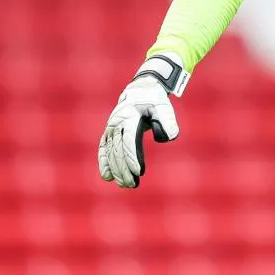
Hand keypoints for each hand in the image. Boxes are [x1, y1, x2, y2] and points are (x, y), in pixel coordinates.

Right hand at [98, 53, 188, 187]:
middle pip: (118, 150)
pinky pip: (104, 149)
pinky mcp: (109, 132)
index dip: (132, 157)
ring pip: (111, 152)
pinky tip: (107, 176)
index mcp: (130, 116)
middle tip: (132, 184)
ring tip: (125, 184)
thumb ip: (168, 121)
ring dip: (116, 169)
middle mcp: (117, 123)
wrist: (141, 90)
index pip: (129, 141)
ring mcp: (111, 128)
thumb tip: (170, 137)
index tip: (138, 172)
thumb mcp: (164, 107)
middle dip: (124, 169)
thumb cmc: (155, 101)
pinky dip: (104, 162)